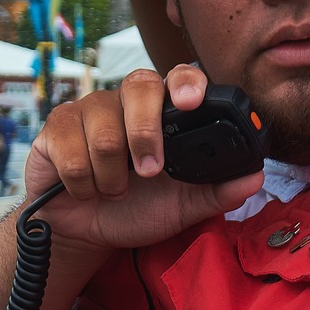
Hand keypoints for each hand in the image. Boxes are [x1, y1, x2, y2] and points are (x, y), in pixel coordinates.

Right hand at [22, 62, 262, 251]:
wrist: (87, 233)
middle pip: (138, 86)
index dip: (185, 82)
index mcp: (161, 113)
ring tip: (114, 191)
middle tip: (148, 173)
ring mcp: (88, 110)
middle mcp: (125, 102)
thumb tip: (255, 177)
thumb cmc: (137, 210)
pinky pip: (71, 152)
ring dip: (112, 177)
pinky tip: (86, 190)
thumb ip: (218, 192)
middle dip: (144, 136)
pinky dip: (83, 184)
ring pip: (104, 132)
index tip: (190, 103)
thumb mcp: (183, 207)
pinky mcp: (55, 129)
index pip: (177, 76)